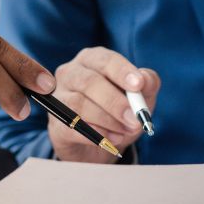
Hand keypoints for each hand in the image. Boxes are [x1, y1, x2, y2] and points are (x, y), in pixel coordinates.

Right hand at [48, 47, 160, 162]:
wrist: (102, 144)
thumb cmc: (120, 110)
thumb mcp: (140, 96)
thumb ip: (147, 84)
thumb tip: (144, 79)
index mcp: (91, 59)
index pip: (104, 60)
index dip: (121, 71)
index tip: (138, 85)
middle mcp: (70, 73)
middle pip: (89, 82)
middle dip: (115, 102)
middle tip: (135, 119)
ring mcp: (59, 98)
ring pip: (79, 105)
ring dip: (107, 120)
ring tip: (126, 131)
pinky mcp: (56, 123)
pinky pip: (73, 126)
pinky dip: (96, 134)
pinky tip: (114, 139)